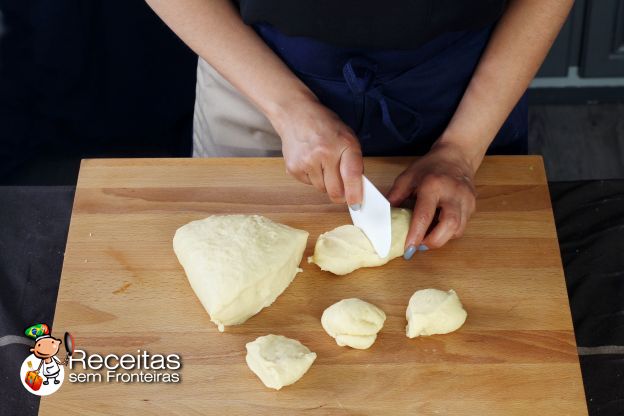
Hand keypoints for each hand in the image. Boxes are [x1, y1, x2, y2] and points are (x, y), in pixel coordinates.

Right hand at [270, 97, 363, 206]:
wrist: (296, 114)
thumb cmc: (326, 127)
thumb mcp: (347, 138)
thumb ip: (354, 162)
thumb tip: (357, 190)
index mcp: (344, 144)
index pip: (352, 175)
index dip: (355, 194)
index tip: (357, 205)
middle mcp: (325, 153)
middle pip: (335, 190)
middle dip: (340, 194)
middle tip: (342, 190)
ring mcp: (307, 161)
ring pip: (321, 188)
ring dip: (325, 183)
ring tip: (322, 164)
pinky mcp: (293, 168)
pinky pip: (308, 184)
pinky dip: (312, 178)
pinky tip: (310, 161)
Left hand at [387, 141, 478, 257]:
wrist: (457, 156)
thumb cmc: (430, 167)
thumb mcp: (407, 177)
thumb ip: (396, 196)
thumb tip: (385, 218)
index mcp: (433, 185)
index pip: (425, 214)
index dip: (416, 235)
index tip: (408, 249)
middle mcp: (453, 193)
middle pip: (449, 226)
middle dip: (433, 242)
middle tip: (419, 246)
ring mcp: (466, 200)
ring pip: (457, 230)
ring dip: (441, 238)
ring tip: (427, 236)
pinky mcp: (473, 206)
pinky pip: (461, 226)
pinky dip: (448, 232)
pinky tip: (438, 227)